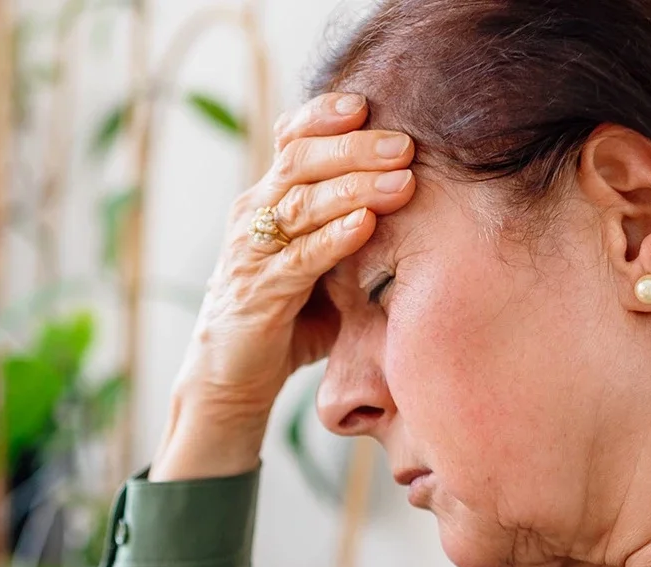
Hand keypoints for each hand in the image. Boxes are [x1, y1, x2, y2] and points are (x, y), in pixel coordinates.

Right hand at [153, 91, 417, 480]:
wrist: (230, 379)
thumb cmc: (285, 318)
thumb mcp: (319, 262)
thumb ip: (352, 229)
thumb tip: (420, 200)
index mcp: (267, 199)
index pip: (291, 139)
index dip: (323, 115)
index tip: (367, 103)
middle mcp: (253, 216)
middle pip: (300, 161)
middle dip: (355, 148)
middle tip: (404, 144)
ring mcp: (252, 253)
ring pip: (301, 204)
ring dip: (354, 188)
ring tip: (401, 181)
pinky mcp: (257, 293)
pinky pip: (299, 258)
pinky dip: (333, 239)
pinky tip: (365, 225)